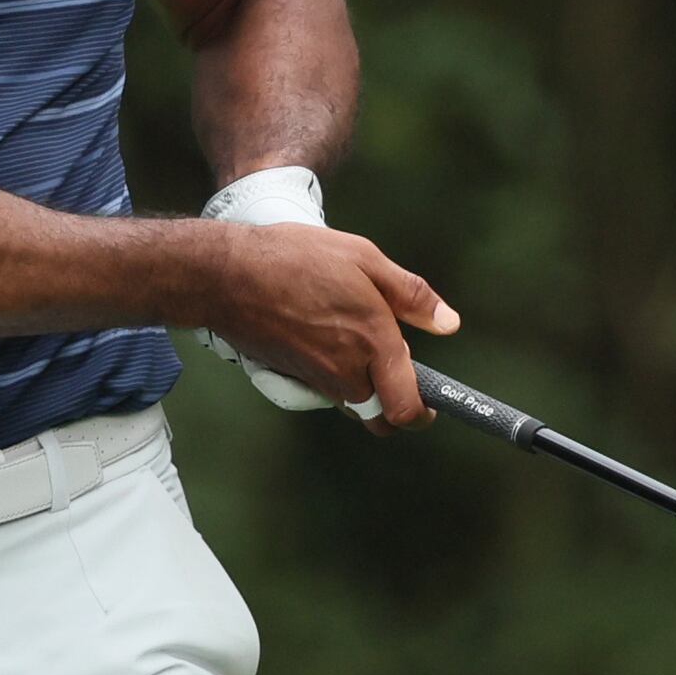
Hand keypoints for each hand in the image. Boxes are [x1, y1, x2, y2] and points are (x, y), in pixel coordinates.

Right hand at [203, 216, 458, 427]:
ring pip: (354, 402)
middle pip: (380, 415)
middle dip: (394, 402)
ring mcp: (316, 380)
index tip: (430, 403)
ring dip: (364, 385)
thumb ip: (411, 295)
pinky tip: (324, 335)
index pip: (406, 410)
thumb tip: (448, 323)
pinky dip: (335, 374)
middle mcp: (346, 372)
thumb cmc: (297, 259)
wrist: (227, 275)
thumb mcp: (365, 259)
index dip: (423, 413)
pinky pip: (327, 389)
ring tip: (353, 336)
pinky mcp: (294, 379)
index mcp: (373, 344)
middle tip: (394, 364)